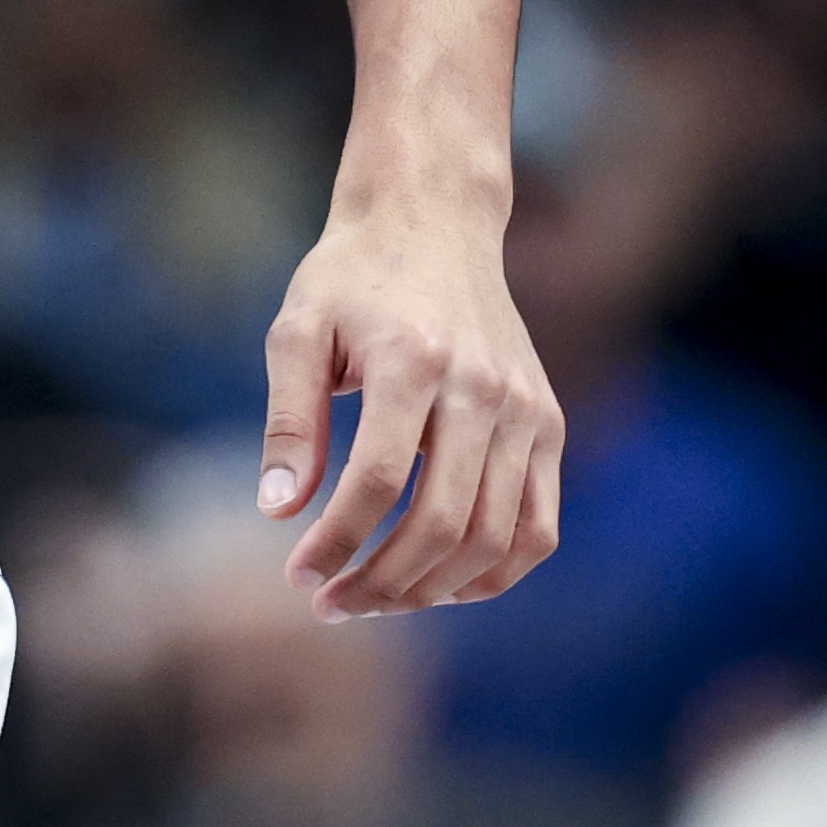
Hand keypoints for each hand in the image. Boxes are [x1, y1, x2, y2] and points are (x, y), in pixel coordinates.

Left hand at [257, 184, 562, 618]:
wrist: (434, 221)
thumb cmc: (352, 278)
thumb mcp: (297, 329)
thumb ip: (289, 419)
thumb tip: (279, 509)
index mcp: (413, 358)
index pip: (377, 480)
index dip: (336, 541)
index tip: (299, 574)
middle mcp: (482, 387)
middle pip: (441, 521)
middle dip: (381, 582)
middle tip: (331, 604)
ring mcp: (526, 410)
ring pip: (494, 537)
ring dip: (431, 589)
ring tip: (375, 600)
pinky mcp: (548, 425)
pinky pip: (538, 527)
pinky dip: (495, 573)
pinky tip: (440, 587)